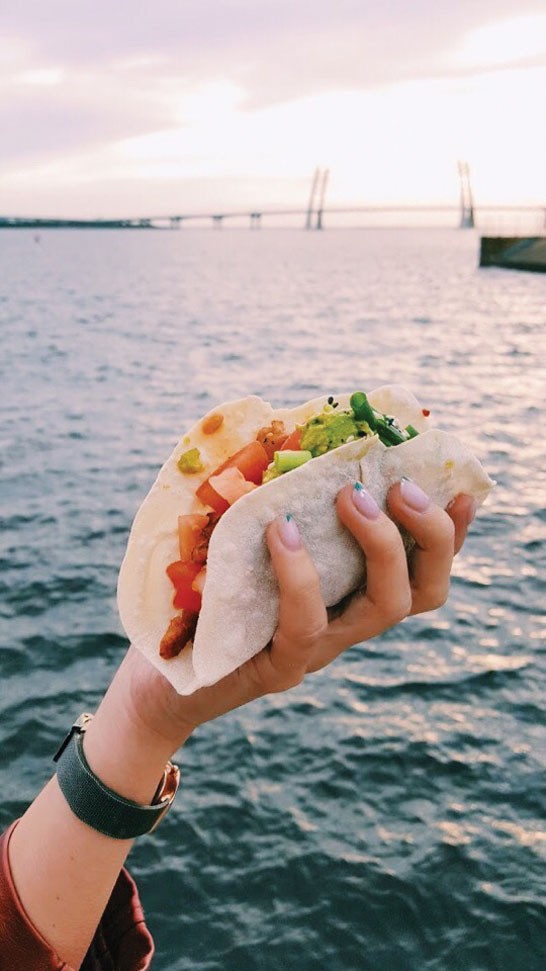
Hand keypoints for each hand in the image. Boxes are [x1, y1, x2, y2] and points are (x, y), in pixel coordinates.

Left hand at [119, 481, 475, 754]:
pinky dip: (301, 574)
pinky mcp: (278, 669)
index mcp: (348, 595)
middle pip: (424, 592)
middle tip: (399, 486)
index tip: (461, 488)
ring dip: (381, 546)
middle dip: (429, 534)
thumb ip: (272, 502)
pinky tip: (280, 533)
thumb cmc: (200, 600)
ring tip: (348, 498)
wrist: (155, 679)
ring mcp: (317, 651)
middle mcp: (346, 625)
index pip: (421, 569)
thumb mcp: (241, 543)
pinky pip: (306, 625)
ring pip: (384, 609)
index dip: (450, 534)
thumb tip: (283, 433)